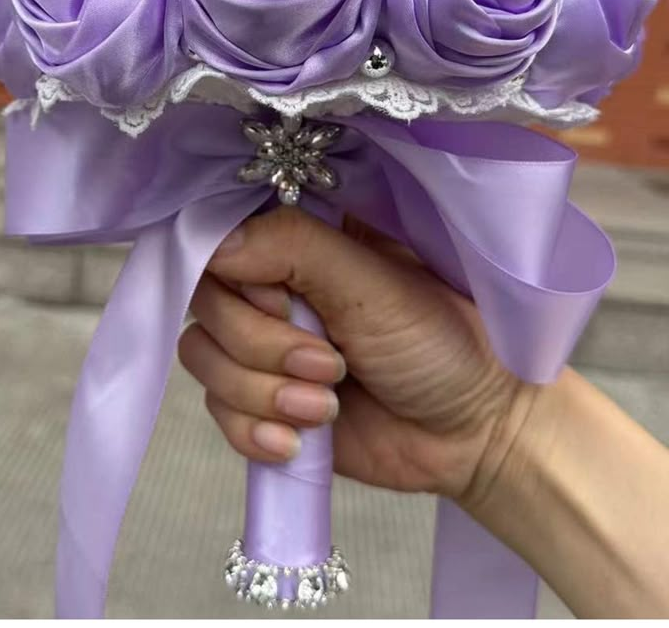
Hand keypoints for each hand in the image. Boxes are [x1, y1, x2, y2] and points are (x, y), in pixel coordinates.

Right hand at [179, 206, 523, 498]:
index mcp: (303, 237)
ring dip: (261, 393)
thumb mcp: (373, 283)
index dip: (238, 274)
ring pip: (202, 356)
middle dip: (262, 346)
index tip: (286, 301)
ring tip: (325, 407)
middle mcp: (275, 284)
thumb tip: (215, 245)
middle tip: (331, 365)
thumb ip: (294, 249)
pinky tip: (298, 443)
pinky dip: (252, 431)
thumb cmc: (442, 341)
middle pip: (206, 302)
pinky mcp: (262, 400)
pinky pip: (215, 410)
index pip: (223, 234)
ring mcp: (264, 344)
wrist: (473, 433)